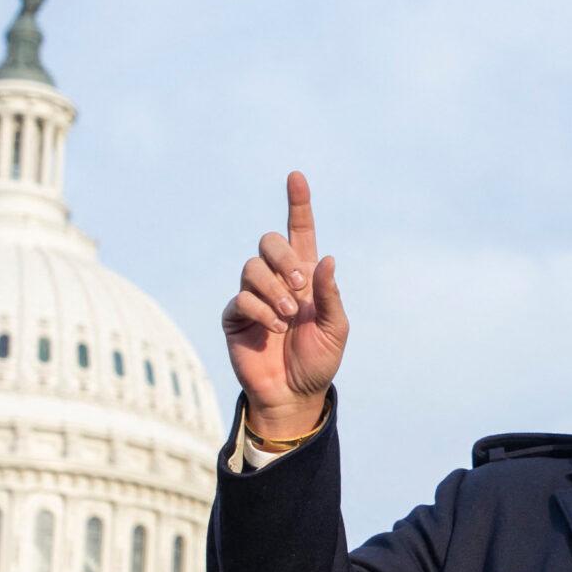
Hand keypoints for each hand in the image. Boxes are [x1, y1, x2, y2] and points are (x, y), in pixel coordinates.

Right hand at [220, 171, 347, 440]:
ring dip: (273, 289)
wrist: (294, 394)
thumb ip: (330, 295)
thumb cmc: (318, 361)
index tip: (296, 177)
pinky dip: (260, 311)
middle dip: (283, 258)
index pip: (300, 231)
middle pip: (269, 241)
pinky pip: (241, 298)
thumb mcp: (336, 328)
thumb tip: (327, 259)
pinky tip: (274, 329)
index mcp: (304, 276)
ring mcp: (253, 296)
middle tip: (299, 286)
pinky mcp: (235, 316)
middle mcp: (277, 280)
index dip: (298, 204)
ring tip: (288, 317)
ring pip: (252, 267)